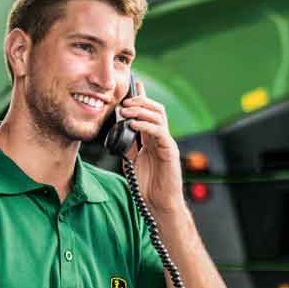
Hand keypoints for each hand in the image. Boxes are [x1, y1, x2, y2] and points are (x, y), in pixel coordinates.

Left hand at [119, 81, 186, 212]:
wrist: (159, 203)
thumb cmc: (148, 185)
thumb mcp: (132, 160)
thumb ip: (128, 144)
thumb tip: (118, 129)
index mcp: (152, 139)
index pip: (148, 113)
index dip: (142, 98)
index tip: (134, 84)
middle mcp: (161, 138)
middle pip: (156, 109)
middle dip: (140, 102)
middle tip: (124, 103)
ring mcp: (166, 143)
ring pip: (159, 116)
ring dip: (141, 111)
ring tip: (126, 112)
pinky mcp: (170, 150)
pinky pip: (159, 132)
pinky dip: (146, 125)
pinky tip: (134, 125)